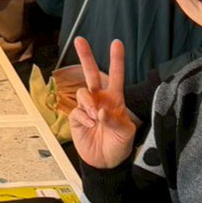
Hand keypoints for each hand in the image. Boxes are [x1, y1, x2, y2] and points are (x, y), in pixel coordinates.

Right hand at [68, 38, 137, 169]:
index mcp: (115, 99)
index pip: (116, 76)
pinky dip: (84, 118)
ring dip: (89, 103)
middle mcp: (99, 99)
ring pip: (83, 93)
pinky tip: (90, 126)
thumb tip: (100, 111)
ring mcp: (87, 108)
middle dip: (86, 56)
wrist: (105, 162)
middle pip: (91, 74)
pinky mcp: (75, 118)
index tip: (116, 43)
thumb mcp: (126, 134)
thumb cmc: (119, 145)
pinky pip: (76, 111)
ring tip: (96, 118)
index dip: (116, 60)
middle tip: (79, 40)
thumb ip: (115, 121)